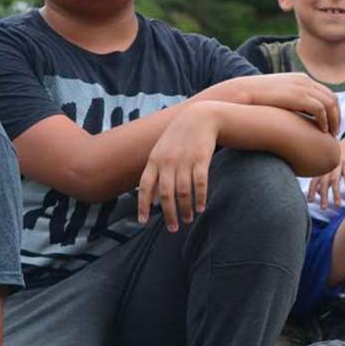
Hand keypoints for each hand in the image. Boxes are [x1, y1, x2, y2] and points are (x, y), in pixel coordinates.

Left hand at [138, 102, 219, 231]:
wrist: (199, 118)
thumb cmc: (178, 138)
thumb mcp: (161, 151)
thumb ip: (155, 173)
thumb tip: (152, 199)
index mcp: (154, 160)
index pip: (145, 187)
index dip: (143, 205)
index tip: (143, 222)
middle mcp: (168, 161)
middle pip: (166, 194)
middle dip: (169, 214)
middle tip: (173, 228)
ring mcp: (185, 160)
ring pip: (183, 192)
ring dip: (186, 209)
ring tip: (188, 219)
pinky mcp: (201, 159)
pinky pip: (200, 183)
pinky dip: (200, 198)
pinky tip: (201, 208)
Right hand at [206, 73, 339, 135]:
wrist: (241, 94)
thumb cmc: (254, 101)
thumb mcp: (275, 99)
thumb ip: (286, 105)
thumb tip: (292, 120)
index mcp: (300, 79)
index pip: (325, 93)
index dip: (331, 110)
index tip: (330, 124)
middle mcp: (304, 81)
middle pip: (331, 97)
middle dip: (336, 115)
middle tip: (334, 132)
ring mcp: (302, 87)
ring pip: (330, 103)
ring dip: (333, 119)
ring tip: (331, 134)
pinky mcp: (298, 96)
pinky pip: (320, 108)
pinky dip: (325, 120)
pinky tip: (322, 131)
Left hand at [307, 133, 344, 208]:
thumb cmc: (339, 157)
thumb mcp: (330, 167)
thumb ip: (323, 180)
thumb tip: (317, 194)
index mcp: (322, 167)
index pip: (314, 180)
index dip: (311, 191)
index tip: (310, 201)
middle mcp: (327, 165)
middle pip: (323, 182)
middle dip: (323, 196)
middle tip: (323, 208)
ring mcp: (337, 163)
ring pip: (335, 180)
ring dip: (336, 193)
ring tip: (338, 205)